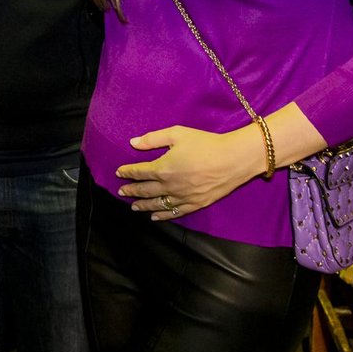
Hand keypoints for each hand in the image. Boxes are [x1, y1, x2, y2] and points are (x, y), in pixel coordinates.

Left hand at [114, 125, 261, 220]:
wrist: (233, 160)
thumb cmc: (205, 144)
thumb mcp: (177, 134)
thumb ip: (153, 139)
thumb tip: (133, 143)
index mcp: (163, 168)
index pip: (139, 172)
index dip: (128, 172)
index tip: (119, 173)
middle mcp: (170, 186)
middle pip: (145, 190)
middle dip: (131, 190)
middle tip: (121, 192)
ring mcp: (183, 197)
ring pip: (158, 204)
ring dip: (143, 205)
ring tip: (133, 207)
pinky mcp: (196, 204)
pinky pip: (175, 212)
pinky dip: (162, 215)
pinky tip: (155, 217)